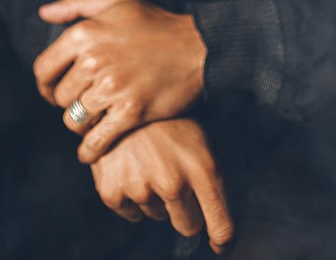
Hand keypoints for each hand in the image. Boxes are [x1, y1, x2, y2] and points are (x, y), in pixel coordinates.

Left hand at [34, 0, 205, 161]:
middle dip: (69, 103)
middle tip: (84, 103)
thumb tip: (44, 12)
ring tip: (92, 121)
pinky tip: (91, 151)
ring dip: (81, 125)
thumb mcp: (118, 0)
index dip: (45, 85)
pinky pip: (96, 141)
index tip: (54, 92)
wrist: (197, 47)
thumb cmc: (155, 22)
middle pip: (60, 97)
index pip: (43, 69)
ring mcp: (112, 87)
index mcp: (85, 32)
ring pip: (74, 120)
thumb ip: (76, 3)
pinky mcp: (131, 111)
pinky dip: (90, 151)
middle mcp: (94, 59)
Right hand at [90, 117, 233, 253]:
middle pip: (188, 226)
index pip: (221, 226)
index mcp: (201, 168)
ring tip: (150, 162)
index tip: (220, 244)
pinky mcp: (113, 191)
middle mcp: (172, 183)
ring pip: (157, 216)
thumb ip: (210, 177)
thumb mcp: (200, 137)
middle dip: (186, 211)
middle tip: (176, 180)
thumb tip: (216, 219)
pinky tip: (132, 168)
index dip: (222, 240)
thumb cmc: (168, 115)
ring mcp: (141, 188)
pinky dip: (132, 197)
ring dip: (156, 198)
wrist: (123, 92)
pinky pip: (131, 213)